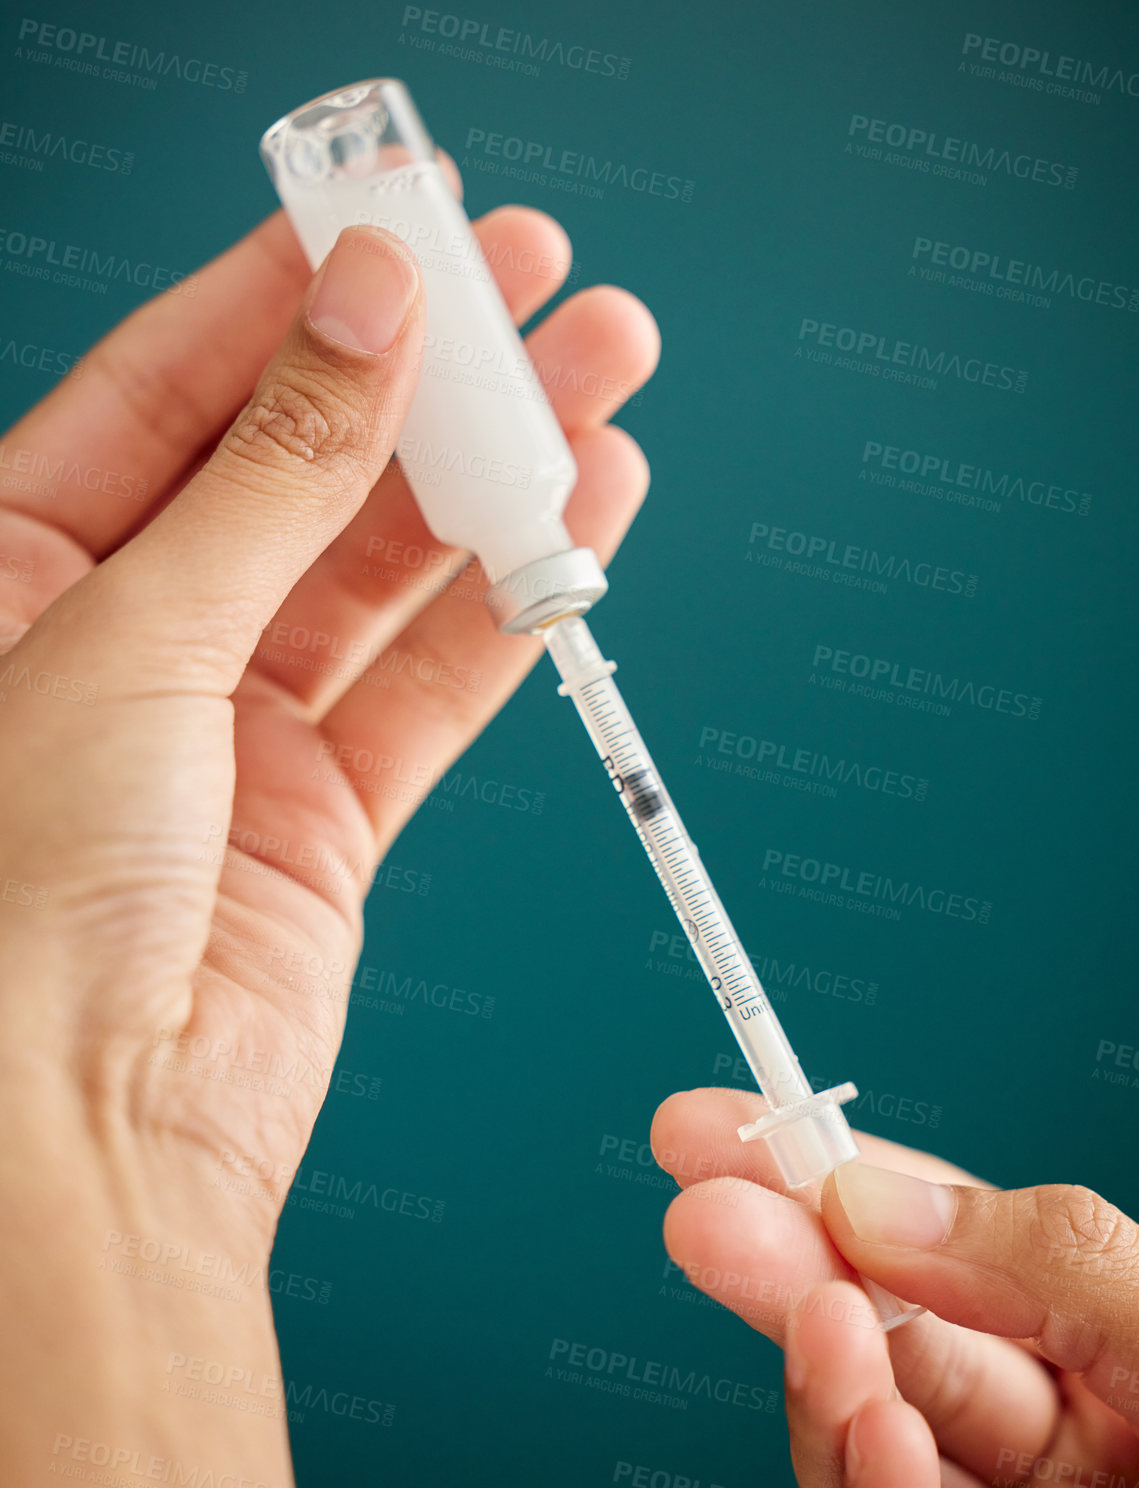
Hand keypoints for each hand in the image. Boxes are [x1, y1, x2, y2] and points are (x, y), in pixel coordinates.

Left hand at [0, 184, 656, 1487]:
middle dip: (425, 378)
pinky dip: (509, 608)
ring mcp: (229, 728)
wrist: (87, 1133)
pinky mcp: (323, 814)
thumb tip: (369, 318)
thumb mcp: (136, 633)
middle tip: (537, 287)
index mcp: (13, 569)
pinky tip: (582, 523)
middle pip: (298, 467)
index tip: (405, 224)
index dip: (293, 296)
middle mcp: (124, 638)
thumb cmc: (27, 897)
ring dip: (493, 481)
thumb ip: (272, 475)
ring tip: (599, 382)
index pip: (170, 386)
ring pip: (383, 572)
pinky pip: (431, 685)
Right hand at [653, 1089, 1138, 1487]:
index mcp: (1132, 1370)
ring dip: (830, 1385)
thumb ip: (1063, 1269)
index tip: (723, 1128)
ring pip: (878, 1465)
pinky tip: (869, 1432)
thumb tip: (880, 1195)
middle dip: (792, 1269)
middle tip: (699, 1211)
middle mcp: (1073, 1465)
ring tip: (810, 1317)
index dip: (835, 1183)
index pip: (955, 1253)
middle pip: (894, 1345)